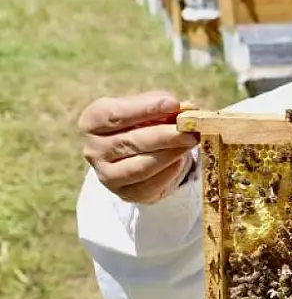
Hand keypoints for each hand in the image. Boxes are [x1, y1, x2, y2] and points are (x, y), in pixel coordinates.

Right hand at [78, 91, 198, 203]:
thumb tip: (187, 109)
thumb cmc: (144, 125)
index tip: (173, 104)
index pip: (115, 115)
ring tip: (192, 141)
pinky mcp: (126, 193)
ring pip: (140, 166)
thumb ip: (164, 107)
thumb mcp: (149, 110)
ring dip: (170, 153)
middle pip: (130, 142)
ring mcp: (106, 175)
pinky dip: (169, 171)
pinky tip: (182, 160)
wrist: (142, 156)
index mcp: (92, 121)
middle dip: (165, 135)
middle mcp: (93, 149)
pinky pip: (150, 184)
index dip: (145, 109)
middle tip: (191, 129)